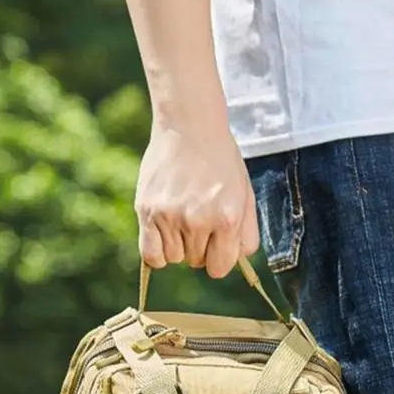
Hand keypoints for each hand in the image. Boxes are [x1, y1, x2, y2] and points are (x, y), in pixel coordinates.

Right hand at [135, 121, 258, 277]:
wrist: (190, 126)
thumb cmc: (221, 161)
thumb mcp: (245, 194)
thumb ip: (247, 233)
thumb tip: (238, 262)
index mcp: (227, 218)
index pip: (220, 267)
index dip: (219, 258)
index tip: (216, 243)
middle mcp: (198, 220)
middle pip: (196, 262)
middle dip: (200, 247)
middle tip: (198, 219)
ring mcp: (170, 216)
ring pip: (174, 259)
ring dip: (178, 246)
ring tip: (181, 219)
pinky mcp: (147, 211)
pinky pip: (151, 255)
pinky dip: (157, 253)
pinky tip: (163, 234)